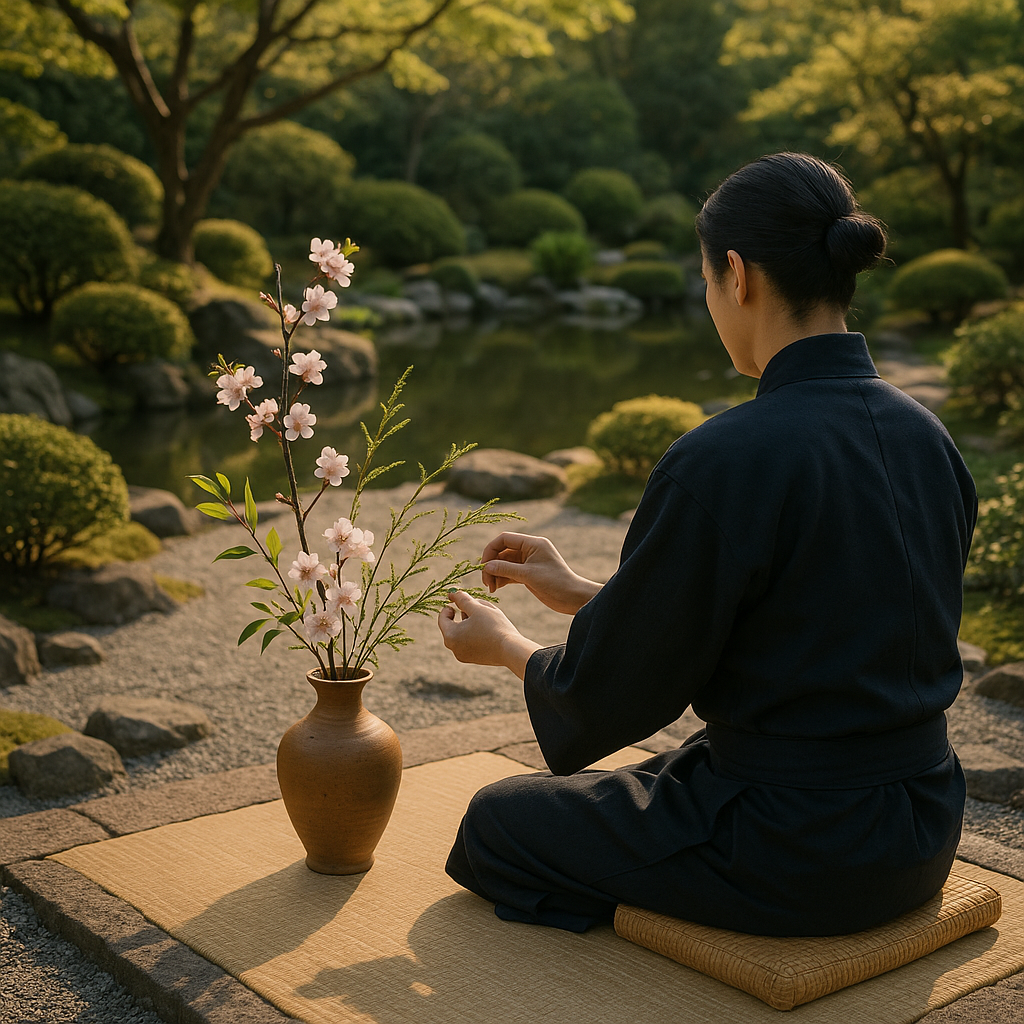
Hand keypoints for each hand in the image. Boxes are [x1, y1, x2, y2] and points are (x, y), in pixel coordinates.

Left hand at [437, 591, 541, 678]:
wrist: (511, 650)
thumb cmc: (493, 627)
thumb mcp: (478, 608)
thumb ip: (462, 599)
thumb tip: (451, 593)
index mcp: (450, 636)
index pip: (443, 617)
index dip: (450, 605)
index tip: (462, 600)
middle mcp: (454, 648)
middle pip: (453, 625)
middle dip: (463, 614)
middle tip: (477, 607)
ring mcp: (464, 656)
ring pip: (462, 634)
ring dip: (470, 623)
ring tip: (487, 617)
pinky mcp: (475, 659)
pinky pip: (470, 642)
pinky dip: (475, 633)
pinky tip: (490, 629)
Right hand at [480, 532, 601, 614]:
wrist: (573, 598)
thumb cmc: (555, 583)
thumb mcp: (528, 575)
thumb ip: (506, 569)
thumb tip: (486, 566)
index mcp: (532, 543)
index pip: (504, 539)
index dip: (490, 550)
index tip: (483, 566)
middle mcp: (530, 550)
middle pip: (503, 552)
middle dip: (492, 565)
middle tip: (486, 582)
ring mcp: (529, 562)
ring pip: (505, 563)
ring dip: (496, 573)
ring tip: (491, 588)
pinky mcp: (529, 574)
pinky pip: (510, 572)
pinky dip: (502, 579)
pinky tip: (496, 588)